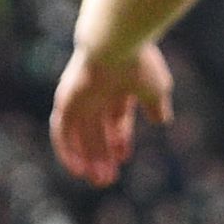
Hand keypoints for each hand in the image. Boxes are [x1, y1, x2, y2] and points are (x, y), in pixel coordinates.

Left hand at [55, 42, 170, 183]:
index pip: (116, 118)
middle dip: (102, 155)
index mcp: (119, 88)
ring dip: (86, 157)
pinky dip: (67, 150)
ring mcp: (80, 97)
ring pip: (80, 134)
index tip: (124, 158)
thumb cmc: (140, 64)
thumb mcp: (156, 89)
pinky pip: (61, 131)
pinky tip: (77, 169)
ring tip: (96, 179)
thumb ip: (157, 106)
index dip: (119, 139)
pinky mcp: (66, 101)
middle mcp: (97, 93)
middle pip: (96, 129)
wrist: (117, 44)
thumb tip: (162, 121)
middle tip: (107, 180)